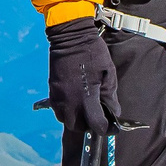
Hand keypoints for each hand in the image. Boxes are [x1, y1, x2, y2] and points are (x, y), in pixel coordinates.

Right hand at [44, 17, 120, 136]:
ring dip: (76, 119)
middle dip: (89, 125)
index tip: (112, 125)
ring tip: (86, 109)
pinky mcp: (52, 91)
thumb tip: (113, 113)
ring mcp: (58, 97)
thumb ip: (110, 97)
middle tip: (98, 116)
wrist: (70, 37)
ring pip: (65, 120)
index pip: (96, 125)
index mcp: (86, 98)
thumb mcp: (109, 74)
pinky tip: (76, 101)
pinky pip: (58, 110)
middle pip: (78, 127)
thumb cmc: (93, 53)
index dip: (107, 128)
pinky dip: (67, 111)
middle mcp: (70, 102)